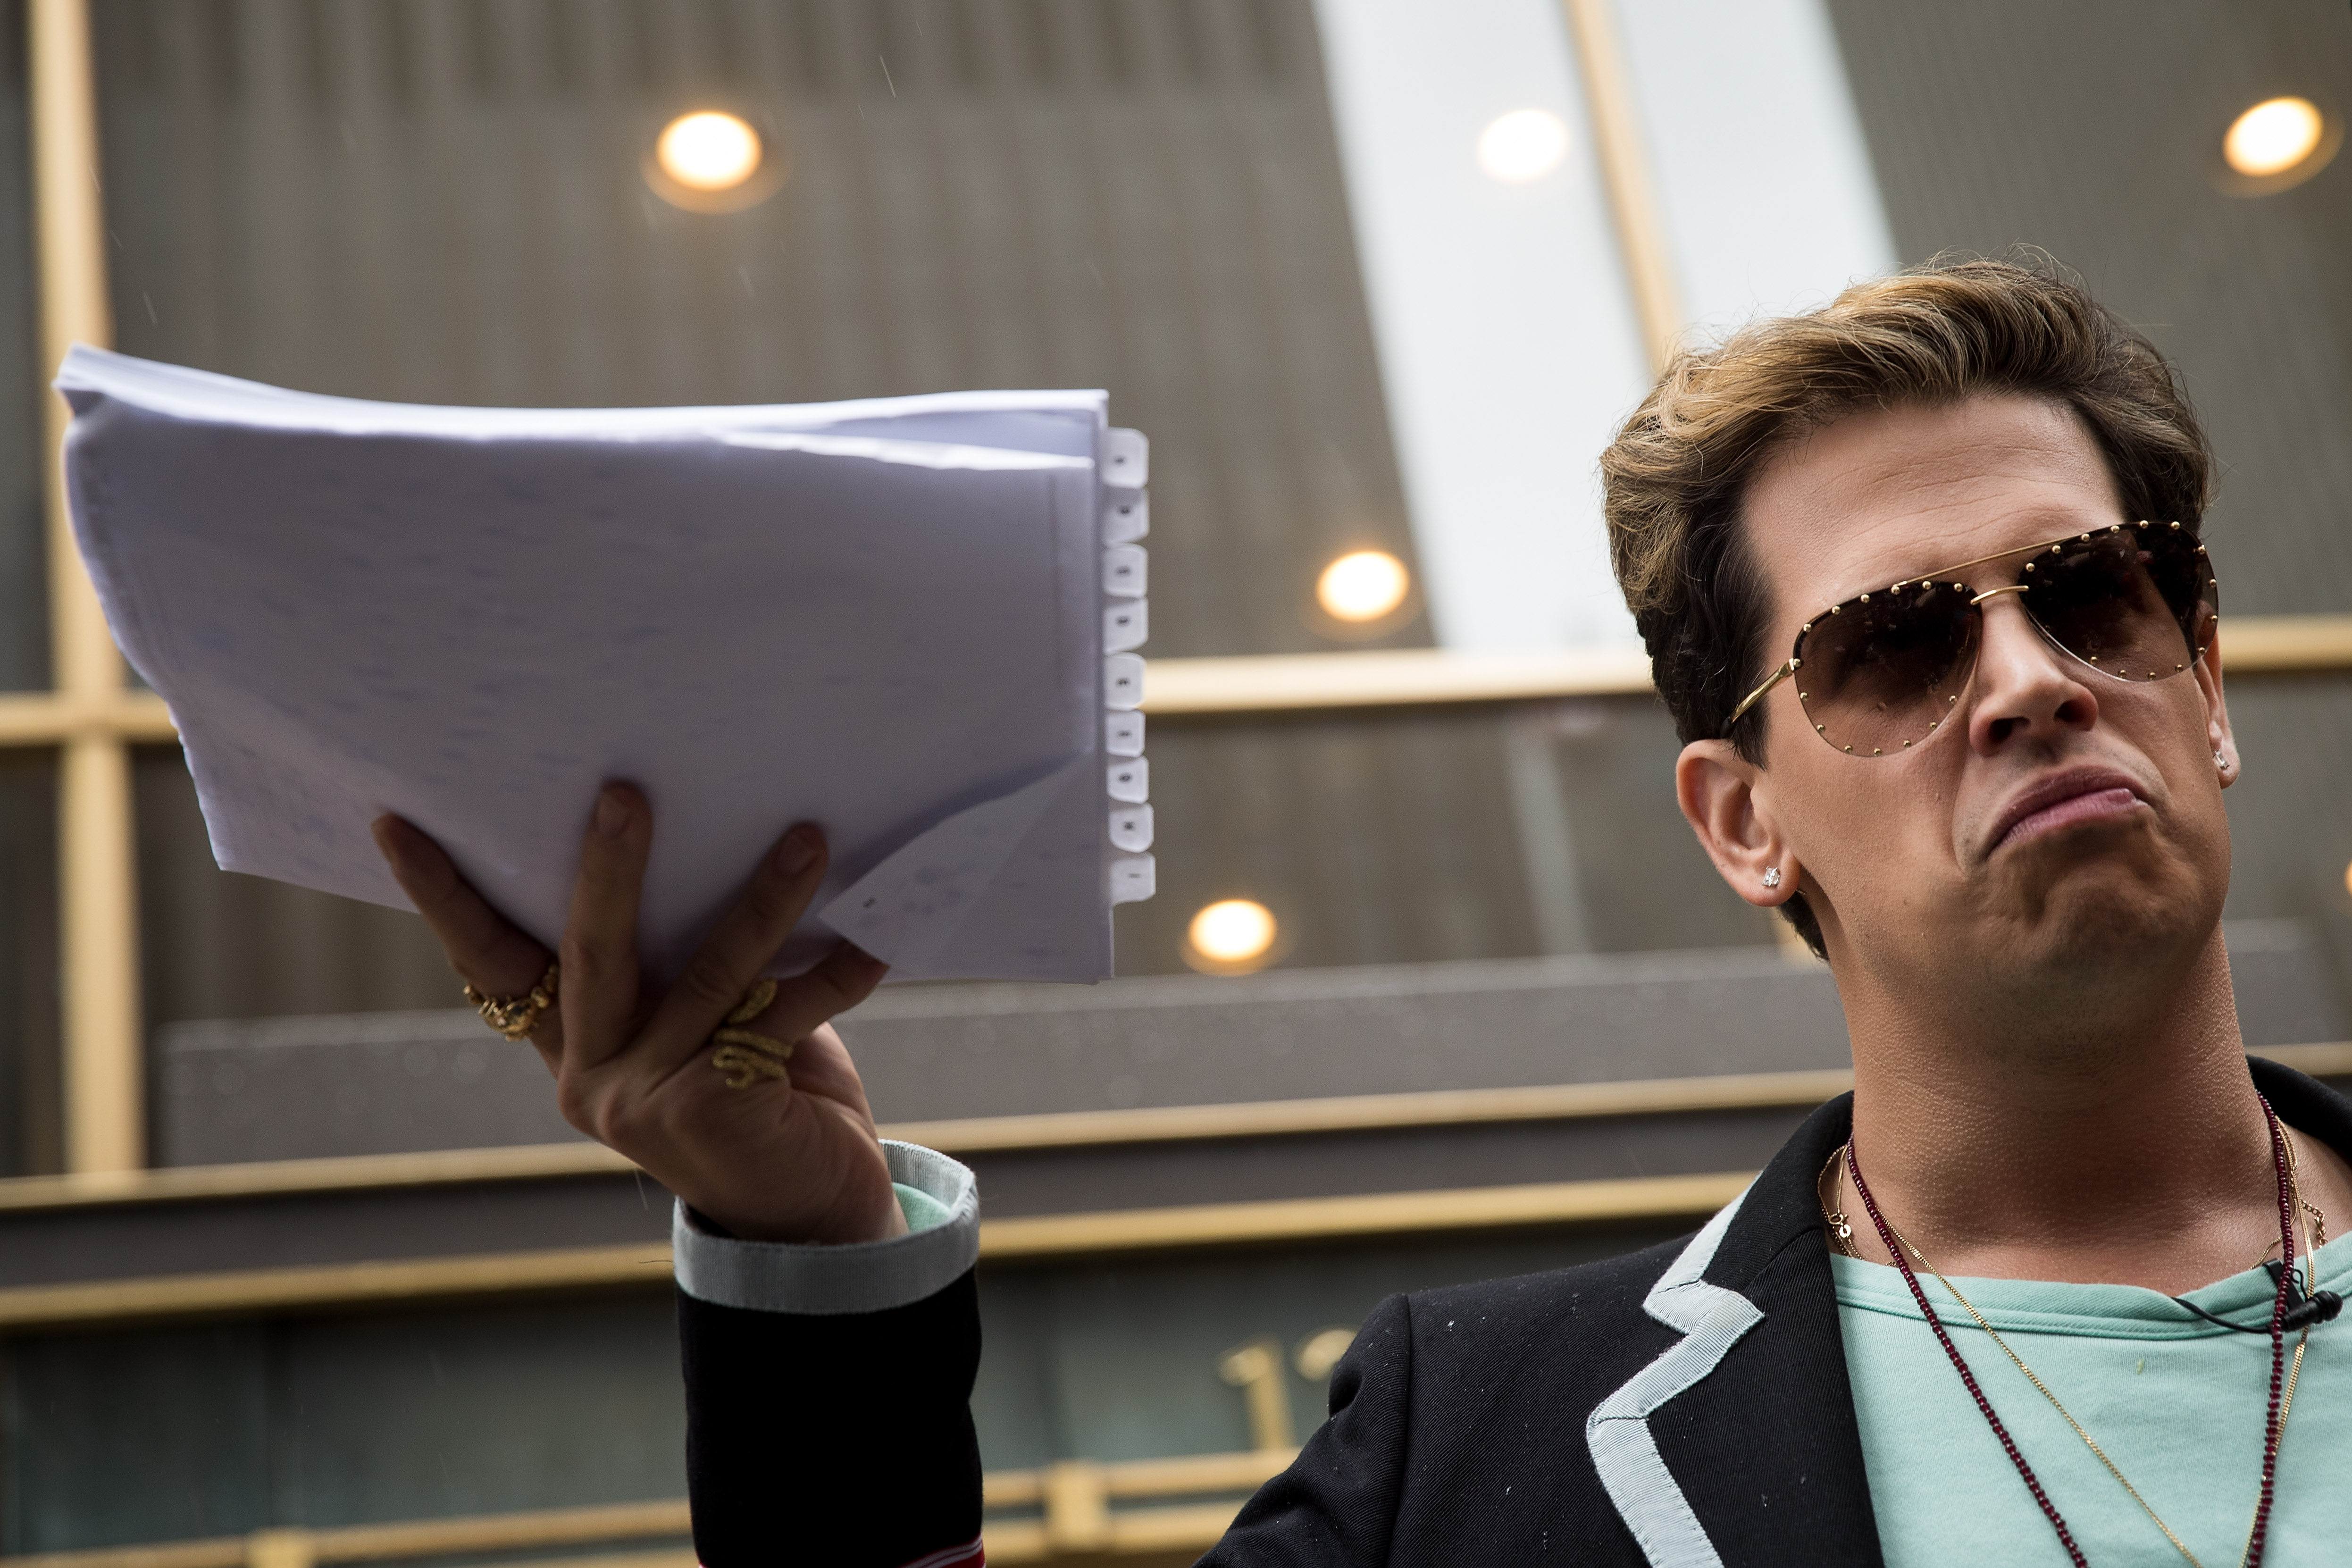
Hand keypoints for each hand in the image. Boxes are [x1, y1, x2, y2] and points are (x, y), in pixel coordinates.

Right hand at [373, 784, 900, 1243]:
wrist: (818, 1218)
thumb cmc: (768, 1100)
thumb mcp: (709, 1027)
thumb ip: (686, 964)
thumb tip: (715, 843)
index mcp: (575, 1048)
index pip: (492, 961)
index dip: (443, 895)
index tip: (397, 821)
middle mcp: (593, 1075)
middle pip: (590, 950)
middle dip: (608, 865)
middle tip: (626, 790)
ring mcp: (645, 1099)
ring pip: (704, 973)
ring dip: (762, 899)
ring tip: (806, 839)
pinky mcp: (712, 1109)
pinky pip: (777, 1016)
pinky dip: (835, 974)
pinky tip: (876, 941)